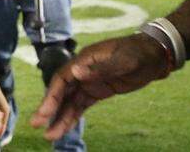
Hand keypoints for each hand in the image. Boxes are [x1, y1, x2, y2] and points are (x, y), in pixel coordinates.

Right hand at [31, 33, 169, 140]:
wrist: (153, 56)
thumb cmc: (138, 53)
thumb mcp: (123, 60)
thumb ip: (100, 67)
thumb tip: (76, 72)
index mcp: (84, 60)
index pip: (62, 79)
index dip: (51, 95)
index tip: (44, 111)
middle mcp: (81, 72)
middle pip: (60, 92)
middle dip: (48, 109)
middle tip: (36, 124)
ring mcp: (88, 82)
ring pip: (69, 102)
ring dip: (58, 117)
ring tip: (49, 136)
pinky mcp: (96, 91)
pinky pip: (80, 106)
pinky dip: (71, 117)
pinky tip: (63, 128)